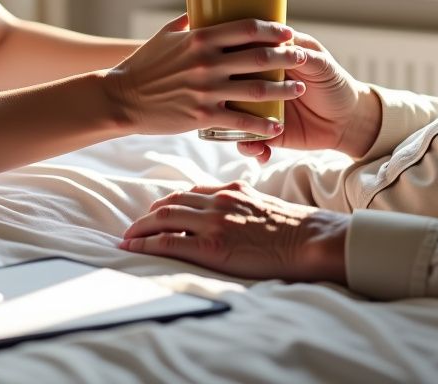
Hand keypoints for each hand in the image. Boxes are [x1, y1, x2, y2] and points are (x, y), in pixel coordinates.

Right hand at [105, 14, 306, 138]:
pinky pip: (241, 121)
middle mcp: (207, 62)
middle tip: (303, 57)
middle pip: (259, 57)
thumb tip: (202, 8)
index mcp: (200, 38)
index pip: (247, 28)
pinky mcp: (203, 116)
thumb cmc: (144, 65)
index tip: (288, 32)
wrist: (122, 99)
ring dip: (283, 89)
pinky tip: (277, 126)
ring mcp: (206, 90)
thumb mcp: (165, 35)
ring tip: (300, 88)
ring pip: (257, 89)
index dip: (272, 30)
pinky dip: (262, 124)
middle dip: (287, 57)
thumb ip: (188, 22)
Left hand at [120, 180, 348, 283]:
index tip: (157, 211)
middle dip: (148, 215)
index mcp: (231, 190)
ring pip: (163, 218)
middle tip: (134, 226)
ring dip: (140, 228)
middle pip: (171, 202)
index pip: (190, 191)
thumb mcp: (264, 206)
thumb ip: (243, 206)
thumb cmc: (294, 229)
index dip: (169, 202)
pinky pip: (168, 242)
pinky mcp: (212, 246)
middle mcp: (218, 200)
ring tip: (127, 237)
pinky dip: (145, 244)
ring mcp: (214, 222)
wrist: (309, 240)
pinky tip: (132, 247)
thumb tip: (232, 217)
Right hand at [235, 32, 377, 163]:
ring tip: (248, 134)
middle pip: (230, 83)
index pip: (244, 51)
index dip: (234, 55)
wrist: (348, 119)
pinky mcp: (265, 131)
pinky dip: (250, 147)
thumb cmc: (334, 83)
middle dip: (226, 94)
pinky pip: (248, 140)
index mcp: (271, 57)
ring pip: (233, 114)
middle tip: (234, 103)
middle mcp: (259, 81)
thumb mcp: (322, 64)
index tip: (229, 63)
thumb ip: (302, 54)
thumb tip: (279, 45)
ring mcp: (259, 107)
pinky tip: (261, 151)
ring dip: (234, 126)